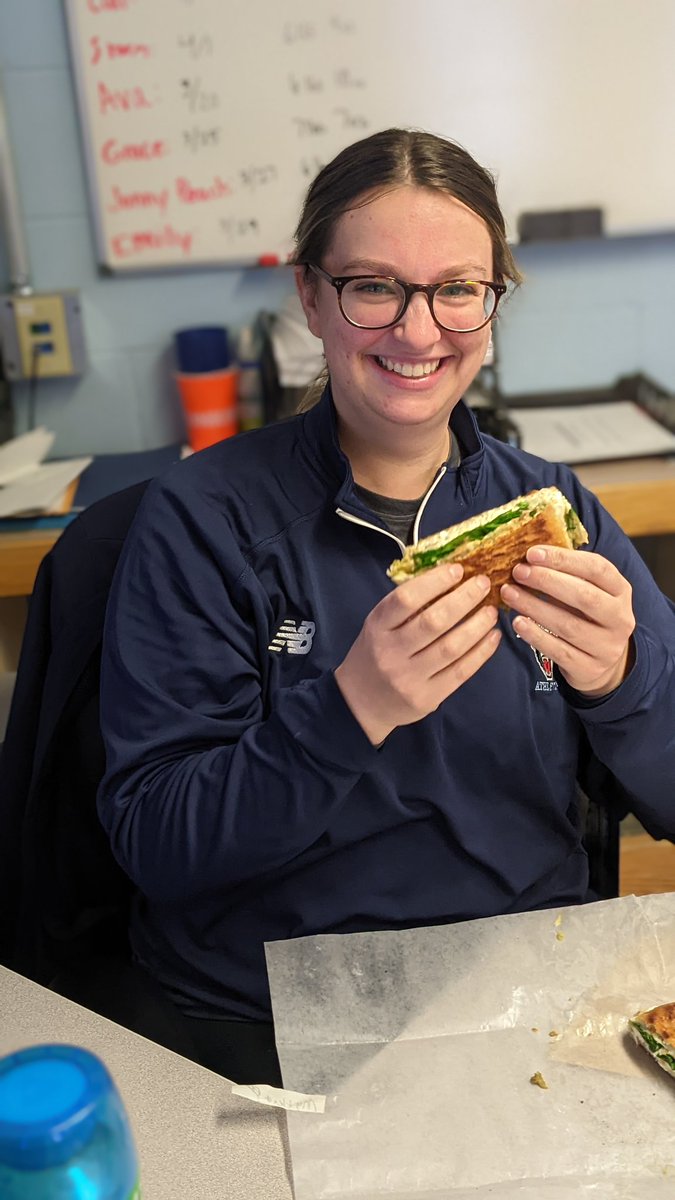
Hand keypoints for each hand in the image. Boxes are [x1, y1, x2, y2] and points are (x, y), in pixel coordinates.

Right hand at [334, 564, 500, 744]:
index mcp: (377, 627)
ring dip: (477, 626)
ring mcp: (409, 678)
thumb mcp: (379, 626)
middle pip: (433, 622)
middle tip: (483, 584)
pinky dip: (481, 652)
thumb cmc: (375, 654)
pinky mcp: (427, 697)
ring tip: (491, 611)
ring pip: (451, 647)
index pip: (405, 599)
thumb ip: (406, 606)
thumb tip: (449, 578)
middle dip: (463, 599)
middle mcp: (391, 652)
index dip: (434, 582)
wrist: (361, 703)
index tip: (457, 570)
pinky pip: (460, 672)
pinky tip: (492, 637)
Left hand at [500, 545, 635, 697]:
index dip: (564, 559)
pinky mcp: (590, 669)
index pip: (597, 568)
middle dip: (547, 581)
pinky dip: (536, 635)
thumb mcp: (589, 592)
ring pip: (568, 625)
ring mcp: (607, 646)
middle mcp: (620, 618)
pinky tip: (518, 621)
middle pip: (584, 596)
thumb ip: (567, 574)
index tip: (532, 553)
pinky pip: (560, 651)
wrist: (604, 664)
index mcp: (621, 591)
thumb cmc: (588, 616)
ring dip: (535, 607)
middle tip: (518, 572)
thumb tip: (529, 555)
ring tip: (509, 593)